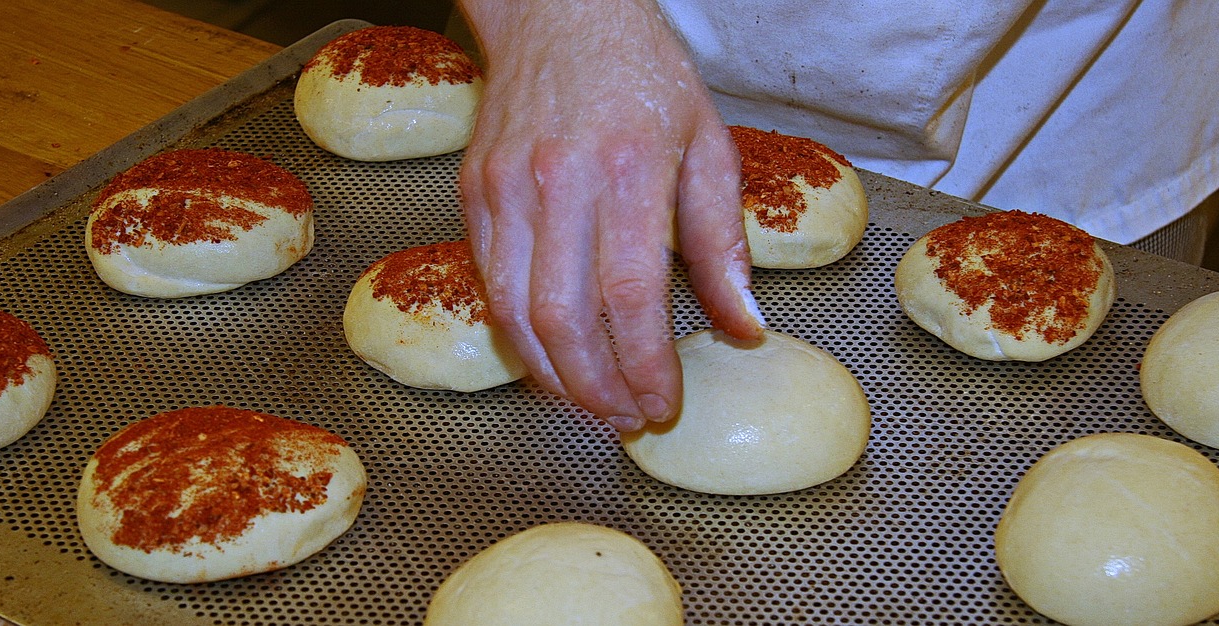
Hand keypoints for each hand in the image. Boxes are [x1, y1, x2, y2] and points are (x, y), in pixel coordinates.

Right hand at [457, 0, 763, 430]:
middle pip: (565, 317)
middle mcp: (559, 180)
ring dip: (552, 376)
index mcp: (629, 168)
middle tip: (625, 419)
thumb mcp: (707, 146)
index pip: (630, 294)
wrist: (560, 13)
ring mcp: (506, 188)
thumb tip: (744, 324)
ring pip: (516, 312)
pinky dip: (518, 336)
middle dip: (596, 388)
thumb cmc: (642, 74)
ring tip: (588, 404)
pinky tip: (550, 359)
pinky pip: (489, 284)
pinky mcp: (474, 193)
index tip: (662, 402)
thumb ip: (722, 243)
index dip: (645, 364)